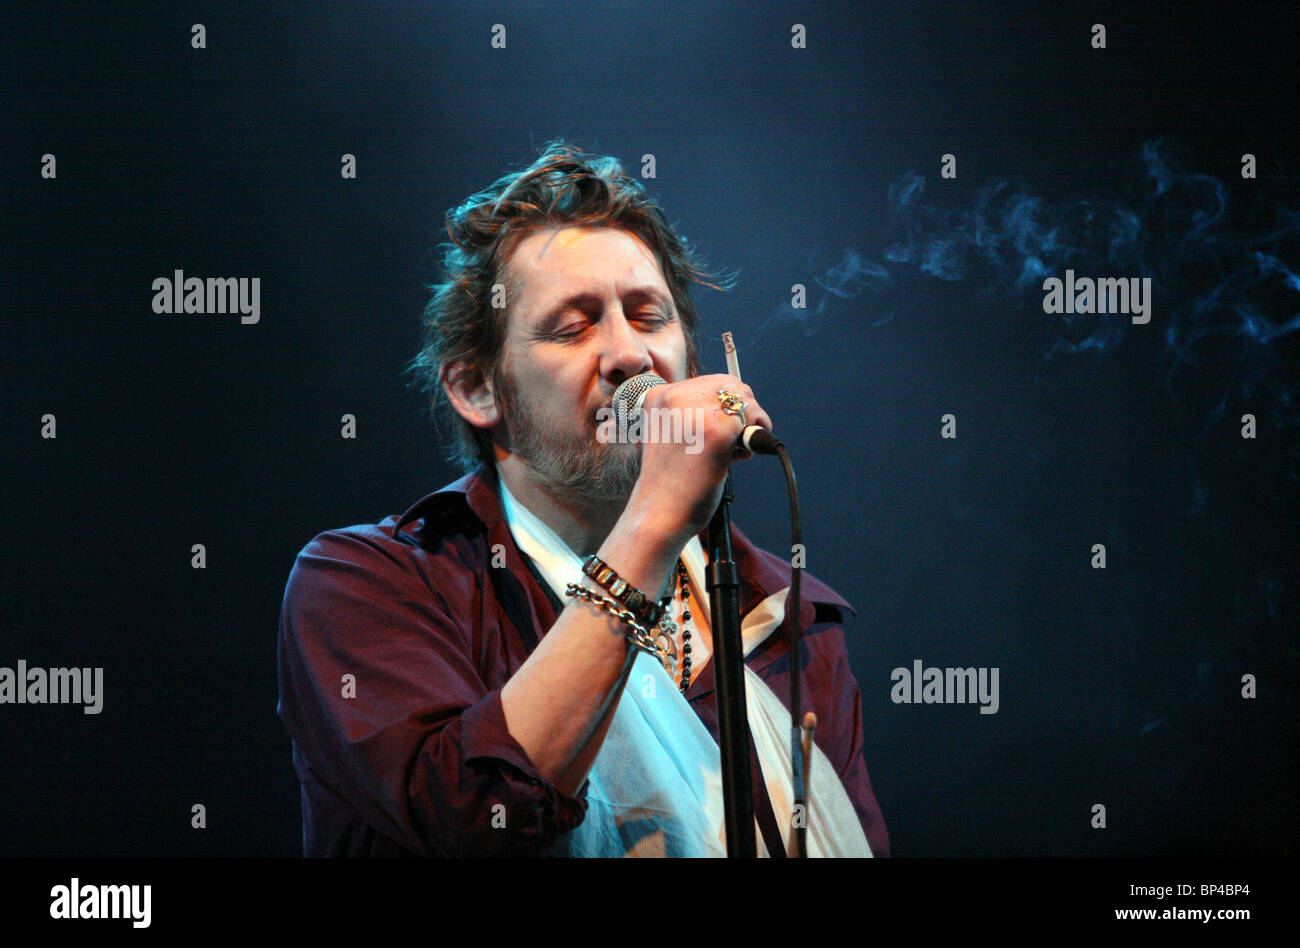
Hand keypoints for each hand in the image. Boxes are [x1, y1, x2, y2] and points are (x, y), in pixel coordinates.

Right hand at [622, 374, 772, 545]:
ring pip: (745, 399)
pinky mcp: (717, 429)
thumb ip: (693, 414)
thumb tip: (737, 403)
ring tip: (730, 453)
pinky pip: (753, 421)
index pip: (709, 382)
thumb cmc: (668, 482)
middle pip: (731, 384)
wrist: (659, 514)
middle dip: (741, 411)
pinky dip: (752, 440)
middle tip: (733, 441)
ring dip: (749, 424)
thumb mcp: (670, 434)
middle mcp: (674, 396)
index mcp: (658, 396)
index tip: (721, 429)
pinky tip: (734, 459)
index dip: (724, 405)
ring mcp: (695, 411)